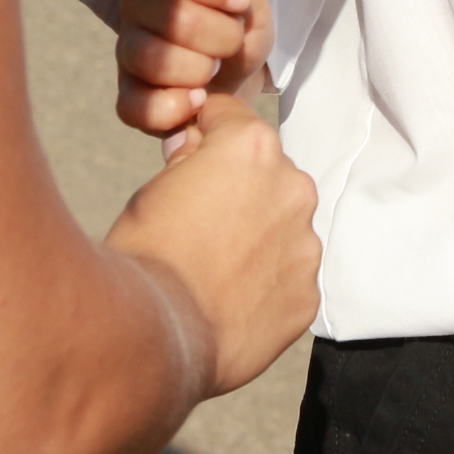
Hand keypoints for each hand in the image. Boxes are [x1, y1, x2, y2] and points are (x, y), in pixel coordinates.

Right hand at [105, 90, 321, 396]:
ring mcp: (305, 244)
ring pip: (284, 228)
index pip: (231, 118)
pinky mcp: (307, 294)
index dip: (205, 134)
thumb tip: (199, 151)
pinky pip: (288, 278)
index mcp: (251, 147)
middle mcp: (291, 186)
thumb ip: (191, 163)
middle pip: (267, 174)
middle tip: (200, 225)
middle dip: (240, 190)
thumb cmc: (145, 254)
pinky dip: (266, 285)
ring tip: (215, 270)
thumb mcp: (154, 188)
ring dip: (258, 239)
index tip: (191, 155)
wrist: (153, 335)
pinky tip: (230, 301)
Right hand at [112, 0, 274, 148]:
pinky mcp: (127, 95)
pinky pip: (136, 105)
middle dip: (218, 34)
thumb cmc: (239, 34)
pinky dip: (174, 107)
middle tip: (234, 42)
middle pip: (169, 13)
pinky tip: (198, 100)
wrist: (235, 85)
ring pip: (152, 58)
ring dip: (198, 69)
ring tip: (215, 71)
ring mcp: (128, 50)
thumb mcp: (253, 8)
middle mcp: (138, 4)